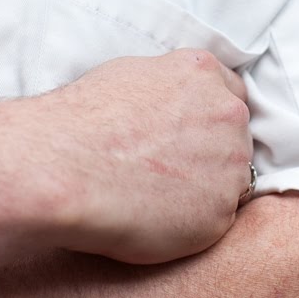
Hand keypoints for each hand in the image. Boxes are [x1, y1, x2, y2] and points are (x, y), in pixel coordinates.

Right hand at [31, 49, 253, 264]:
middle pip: (235, 138)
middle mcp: (227, 114)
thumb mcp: (127, 76)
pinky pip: (215, 220)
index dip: (208, 119)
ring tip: (155, 198)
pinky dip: (191, 224)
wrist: (63, 169)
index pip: (231, 93)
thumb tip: (170, 100)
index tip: (189, 136)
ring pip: (230, 181)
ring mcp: (229, 165)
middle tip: (167, 172)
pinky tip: (154, 220)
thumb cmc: (80, 123)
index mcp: (202, 73)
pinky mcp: (221, 213)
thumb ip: (167, 87)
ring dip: (204, 190)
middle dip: (210, 154)